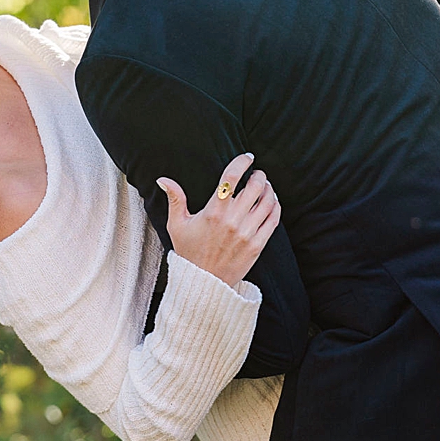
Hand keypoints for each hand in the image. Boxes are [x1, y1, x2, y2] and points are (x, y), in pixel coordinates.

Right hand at [158, 153, 281, 287]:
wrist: (204, 283)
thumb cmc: (189, 252)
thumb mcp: (177, 225)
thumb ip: (175, 199)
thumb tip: (163, 179)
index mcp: (214, 211)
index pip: (232, 177)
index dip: (242, 162)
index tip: (247, 157)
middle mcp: (233, 220)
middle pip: (256, 186)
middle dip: (259, 175)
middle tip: (257, 174)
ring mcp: (247, 233)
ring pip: (268, 201)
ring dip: (269, 189)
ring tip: (265, 186)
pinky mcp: (258, 245)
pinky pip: (274, 219)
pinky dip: (276, 206)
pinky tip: (272, 202)